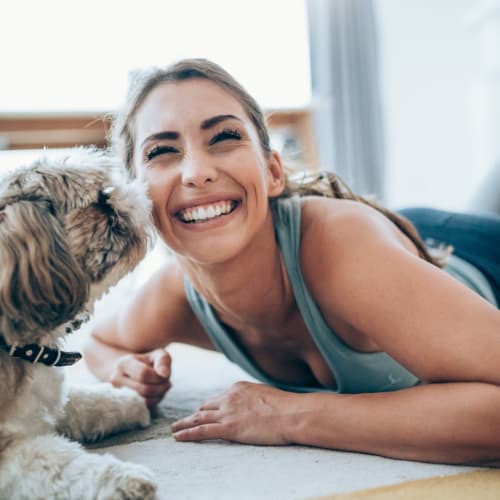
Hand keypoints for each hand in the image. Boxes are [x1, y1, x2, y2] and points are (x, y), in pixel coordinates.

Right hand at [110, 349, 171, 407]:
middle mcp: (116, 380)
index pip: (143, 374)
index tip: (164, 375)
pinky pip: (143, 407)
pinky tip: (157, 393)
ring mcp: (117, 394)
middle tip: (167, 382)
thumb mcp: (158, 355)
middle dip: (161, 387)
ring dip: (159, 395)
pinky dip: (154, 401)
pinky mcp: (123, 405)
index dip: (158, 376)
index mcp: (123, 364)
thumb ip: (163, 361)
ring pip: (144, 401)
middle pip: (144, 389)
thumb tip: (164, 374)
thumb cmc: (148, 362)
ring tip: (162, 387)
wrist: (131, 372)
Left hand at [171, 381, 295, 444]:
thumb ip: (253, 398)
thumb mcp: (265, 395)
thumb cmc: (285, 407)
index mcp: (238, 388)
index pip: (218, 399)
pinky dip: (188, 434)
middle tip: (183, 421)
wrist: (290, 414)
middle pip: (205, 407)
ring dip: (184, 424)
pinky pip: (202, 431)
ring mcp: (227, 412)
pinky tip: (178, 437)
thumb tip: (252, 405)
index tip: (202, 412)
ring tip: (174, 430)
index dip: (209, 407)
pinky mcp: (228, 428)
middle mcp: (228, 398)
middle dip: (194, 414)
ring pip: (198, 418)